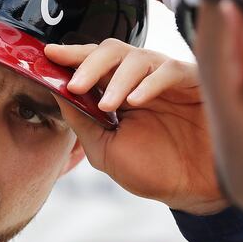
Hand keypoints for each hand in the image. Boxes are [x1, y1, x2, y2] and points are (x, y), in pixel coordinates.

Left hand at [45, 40, 227, 214]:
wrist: (195, 190)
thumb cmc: (154, 170)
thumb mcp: (105, 149)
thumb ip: (81, 121)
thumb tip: (55, 91)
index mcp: (118, 92)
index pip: (92, 64)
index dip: (71, 57)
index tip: (47, 55)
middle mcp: (141, 79)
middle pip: (112, 50)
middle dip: (88, 64)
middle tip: (76, 85)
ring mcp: (168, 78)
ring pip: (137, 56)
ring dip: (117, 79)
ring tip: (108, 107)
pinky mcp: (195, 82)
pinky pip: (169, 70)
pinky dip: (149, 83)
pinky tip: (135, 102)